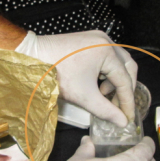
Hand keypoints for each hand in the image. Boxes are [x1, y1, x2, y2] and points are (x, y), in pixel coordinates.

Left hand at [15, 30, 137, 126]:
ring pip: (117, 62)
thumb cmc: (55, 74)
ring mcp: (97, 38)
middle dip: (124, 89)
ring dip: (114, 80)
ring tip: (101, 94)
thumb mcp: (83, 96)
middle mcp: (105, 40)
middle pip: (127, 67)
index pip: (125, 80)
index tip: (127, 117)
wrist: (32, 57)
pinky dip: (105, 71)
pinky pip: (106, 56)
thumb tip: (121, 122)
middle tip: (119, 106)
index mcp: (106, 51)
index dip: (127, 101)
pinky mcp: (88, 40)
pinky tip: (95, 83)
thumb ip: (105, 110)